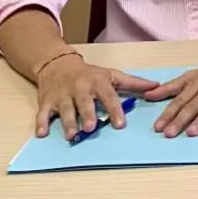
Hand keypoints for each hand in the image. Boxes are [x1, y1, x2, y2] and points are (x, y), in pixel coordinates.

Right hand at [34, 53, 158, 140]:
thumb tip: (156, 87)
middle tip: (90, 128)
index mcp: (98, 82)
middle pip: (84, 103)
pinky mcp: (46, 101)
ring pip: (64, 109)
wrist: (57, 63)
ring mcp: (62, 95)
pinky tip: (42, 134)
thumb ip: (133, 83)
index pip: (109, 97)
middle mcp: (80, 88)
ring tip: (71, 135)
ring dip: (67, 122)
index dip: (115, 110)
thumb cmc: (89, 73)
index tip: (120, 125)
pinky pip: (42, 113)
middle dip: (87, 114)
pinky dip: (41, 123)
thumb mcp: (111, 75)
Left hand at [142, 48, 197, 136]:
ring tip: (192, 132)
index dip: (167, 114)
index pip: (179, 101)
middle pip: (192, 106)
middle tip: (169, 134)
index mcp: (195, 85)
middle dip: (180, 120)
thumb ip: (171, 87)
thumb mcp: (192, 76)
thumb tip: (149, 95)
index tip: (157, 127)